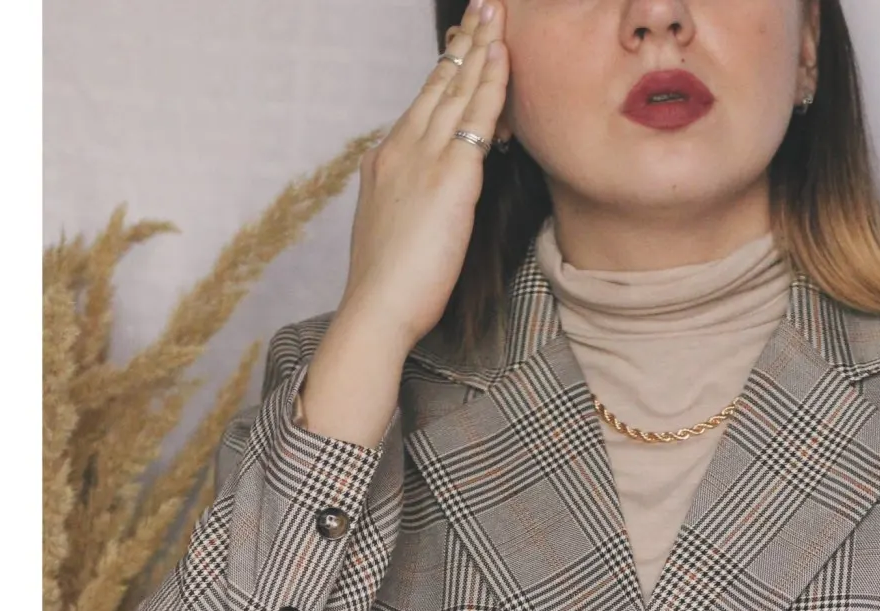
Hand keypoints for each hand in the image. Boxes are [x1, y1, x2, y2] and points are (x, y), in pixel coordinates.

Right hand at [301, 0, 510, 446]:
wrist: (375, 311)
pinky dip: (491, 84)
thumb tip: (425, 204)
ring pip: (458, 91)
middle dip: (464, 42)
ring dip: (481, 48)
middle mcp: (401, 149)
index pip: (423, 104)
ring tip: (497, 12)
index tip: (460, 42)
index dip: (445, 70)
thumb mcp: (395, 233)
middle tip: (484, 6)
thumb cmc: (388, 289)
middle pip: (439, 84)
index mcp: (387, 161)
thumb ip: (411, 206)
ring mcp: (424, 159)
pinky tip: (504, 56)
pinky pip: (477, 120)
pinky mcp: (450, 179)